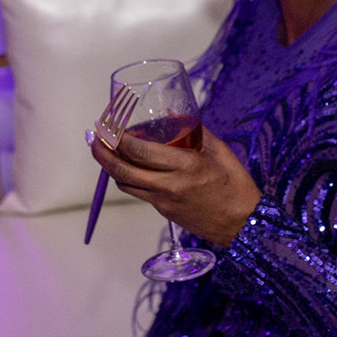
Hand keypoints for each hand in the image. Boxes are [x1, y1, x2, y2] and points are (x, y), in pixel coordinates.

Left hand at [90, 126, 260, 245]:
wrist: (243, 224)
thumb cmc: (235, 184)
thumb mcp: (219, 150)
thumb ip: (194, 130)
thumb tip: (171, 113)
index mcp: (184, 165)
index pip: (139, 151)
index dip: (117, 139)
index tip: (107, 126)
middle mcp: (169, 185)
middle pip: (122, 171)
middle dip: (102, 155)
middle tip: (94, 139)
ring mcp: (164, 202)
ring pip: (126, 185)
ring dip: (112, 168)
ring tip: (106, 152)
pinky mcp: (164, 212)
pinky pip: (140, 193)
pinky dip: (129, 179)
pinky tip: (131, 167)